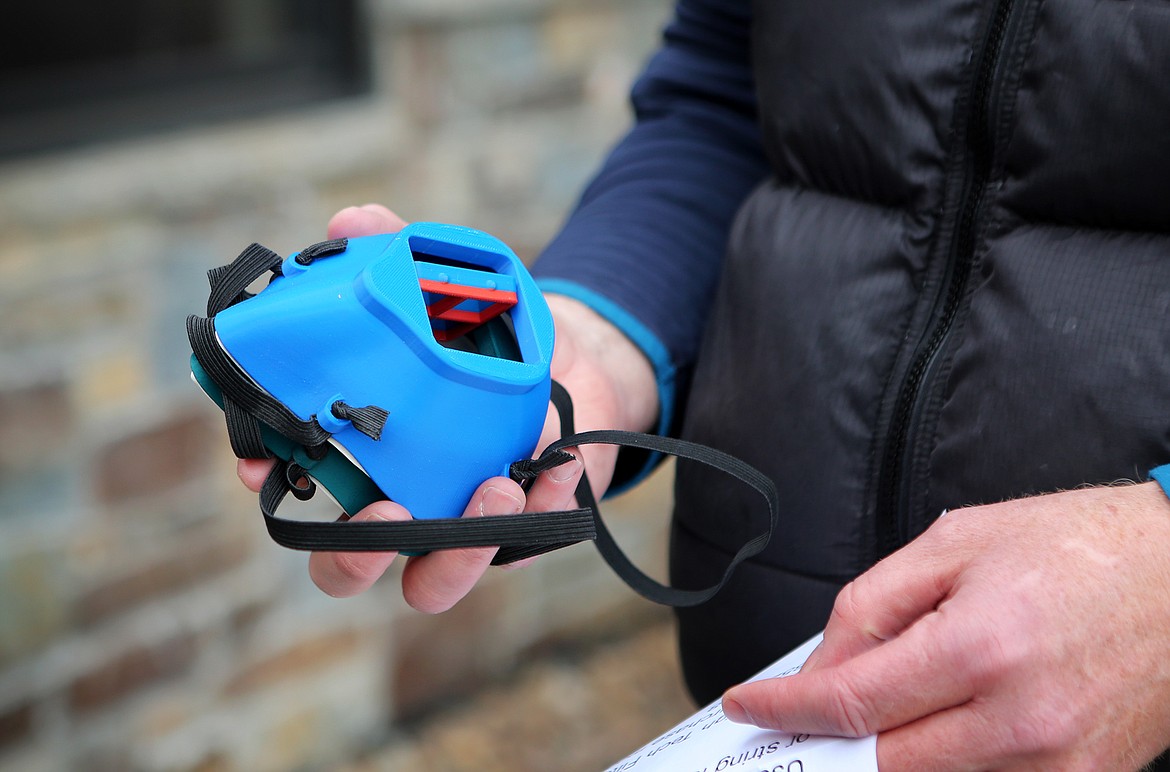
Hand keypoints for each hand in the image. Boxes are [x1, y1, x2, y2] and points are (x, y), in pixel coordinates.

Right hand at [238, 205, 657, 608]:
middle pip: (345, 565)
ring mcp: (454, 525)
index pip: (291, 485)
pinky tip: (555, 468)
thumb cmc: (482, 337)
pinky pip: (524, 541)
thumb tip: (350, 220)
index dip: (266, 480)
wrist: (565, 360)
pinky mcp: (518, 532)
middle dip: (352, 556)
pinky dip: (541, 508)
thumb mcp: (441, 290)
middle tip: (386, 512)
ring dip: (455, 552)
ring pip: (433, 579)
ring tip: (493, 487)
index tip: (259, 464)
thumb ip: (394, 251)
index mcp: (357, 453)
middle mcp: (395, 502)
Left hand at [722, 482, 1169, 769]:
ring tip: (859, 716)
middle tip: (789, 722)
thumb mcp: (954, 544)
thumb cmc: (1077, 547)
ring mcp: (1056, 766)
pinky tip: (922, 732)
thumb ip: (871, 608)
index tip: (747, 708)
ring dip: (879, 757)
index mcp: (980, 647)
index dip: (784, 711)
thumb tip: (819, 670)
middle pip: (882, 762)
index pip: (851, 703)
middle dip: (823, 745)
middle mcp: (1019, 721)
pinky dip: (938, 767)